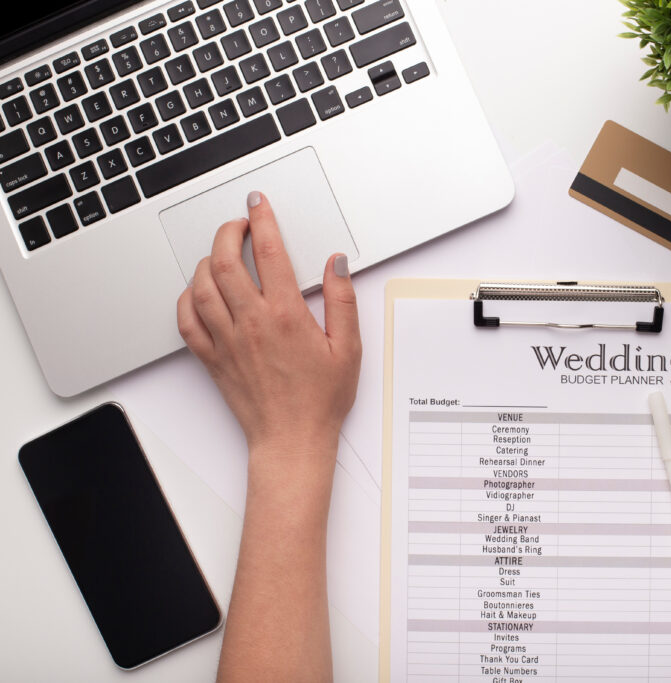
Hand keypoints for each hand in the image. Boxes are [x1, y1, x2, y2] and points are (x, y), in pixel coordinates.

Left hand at [176, 191, 360, 466]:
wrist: (292, 439)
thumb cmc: (320, 400)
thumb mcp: (348, 348)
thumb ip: (342, 300)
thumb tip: (336, 264)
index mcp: (286, 315)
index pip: (269, 252)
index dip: (262, 220)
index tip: (259, 204)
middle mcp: (251, 323)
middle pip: (226, 261)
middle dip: (228, 232)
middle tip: (238, 224)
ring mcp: (227, 340)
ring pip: (202, 285)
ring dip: (208, 261)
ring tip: (221, 253)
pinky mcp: (212, 358)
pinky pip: (186, 320)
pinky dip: (187, 298)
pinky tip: (199, 292)